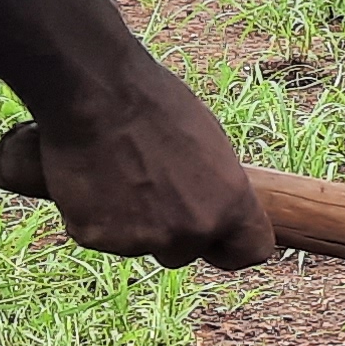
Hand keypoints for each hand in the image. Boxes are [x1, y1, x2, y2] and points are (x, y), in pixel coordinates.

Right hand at [0, 80, 275, 270]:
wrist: (96, 92)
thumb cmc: (155, 105)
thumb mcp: (210, 143)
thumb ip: (216, 188)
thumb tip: (213, 206)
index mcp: (230, 206)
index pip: (250, 252)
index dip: (232, 245)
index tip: (219, 238)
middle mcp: (191, 231)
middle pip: (184, 253)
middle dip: (170, 231)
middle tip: (150, 189)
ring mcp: (143, 240)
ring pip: (139, 245)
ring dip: (130, 222)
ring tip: (117, 173)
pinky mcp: (98, 238)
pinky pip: (101, 236)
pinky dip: (95, 216)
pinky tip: (93, 180)